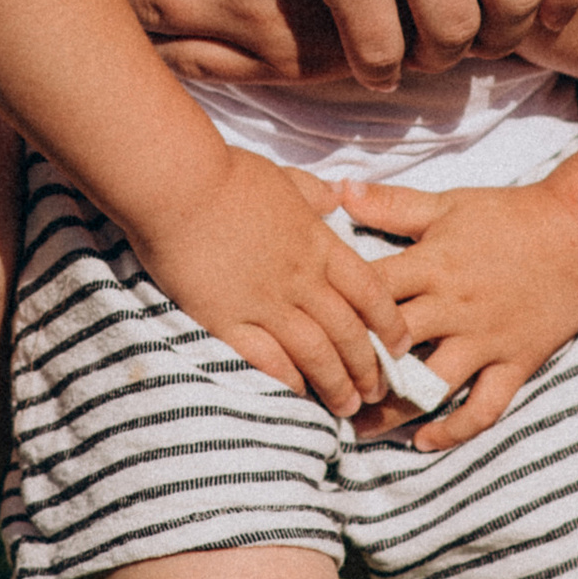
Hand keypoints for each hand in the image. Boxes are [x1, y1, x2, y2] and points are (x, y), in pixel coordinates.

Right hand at [131, 142, 415, 418]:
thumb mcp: (283, 177)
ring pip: (315, 353)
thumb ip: (312, 193)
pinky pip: (266, 358)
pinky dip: (287, 379)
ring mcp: (265, 300)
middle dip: (368, 367)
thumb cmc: (225, 172)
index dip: (390, 323)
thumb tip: (335, 195)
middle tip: (377, 391)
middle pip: (348, 331)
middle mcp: (300, 277)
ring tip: (346, 406)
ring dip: (336, 384)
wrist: (176, 182)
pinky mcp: (226, 317)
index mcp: (317, 242)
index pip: (369, 291)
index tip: (401, 346)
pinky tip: (297, 394)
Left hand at [320, 172, 577, 446]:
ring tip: (358, 427)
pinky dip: (456, 430)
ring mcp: (486, 340)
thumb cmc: (507, 216)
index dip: (335, 311)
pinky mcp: (515, 362)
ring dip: (394, 411)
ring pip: (433, 385)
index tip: (305, 328)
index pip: (371, 293)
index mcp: (432, 265)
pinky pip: (485, 407)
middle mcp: (454, 307)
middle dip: (355, 370)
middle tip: (320, 390)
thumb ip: (391, 204)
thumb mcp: (446, 203)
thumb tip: (338, 188)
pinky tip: (424, 442)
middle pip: (394, 348)